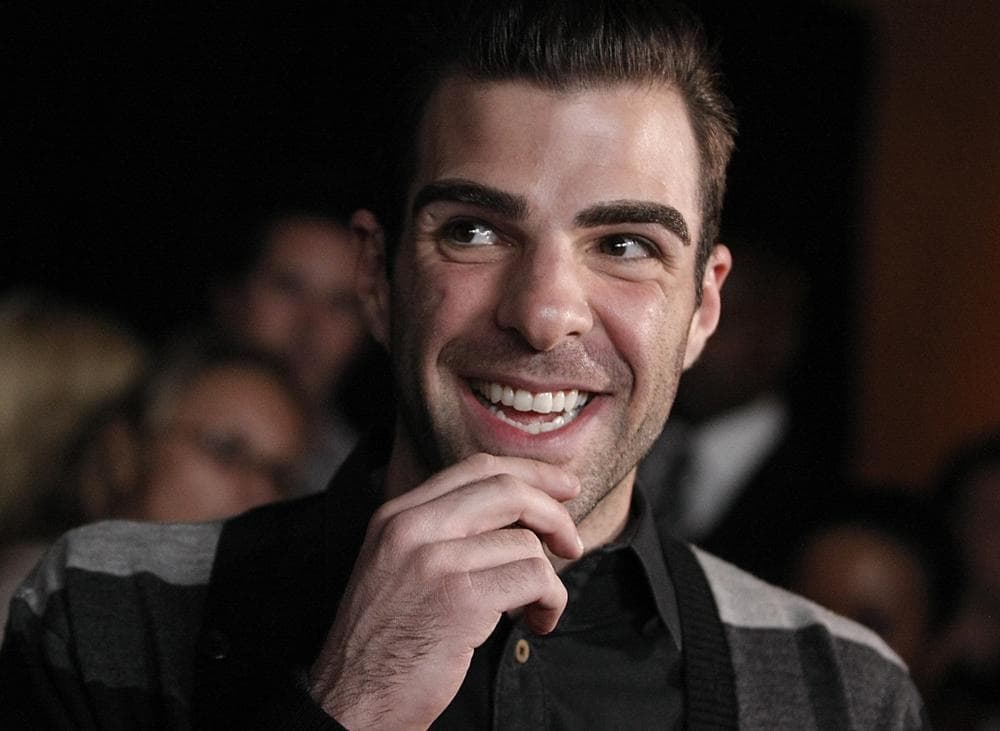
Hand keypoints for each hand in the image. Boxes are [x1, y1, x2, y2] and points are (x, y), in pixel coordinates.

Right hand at [308, 452, 582, 728]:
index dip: (530, 473)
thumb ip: (444, 531)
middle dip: (554, 513)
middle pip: (507, 490)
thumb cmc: (387, 639)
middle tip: (572, 543)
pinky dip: (550, 602)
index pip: (477, 469)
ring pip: (526, 542)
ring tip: (535, 609)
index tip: (563, 488)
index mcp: (398, 514)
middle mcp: (412, 527)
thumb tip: (522, 509)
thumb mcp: (398, 565)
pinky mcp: (460, 598)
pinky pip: (535, 578)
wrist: (353, 699)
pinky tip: (536, 625)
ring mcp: (434, 561)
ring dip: (548, 580)